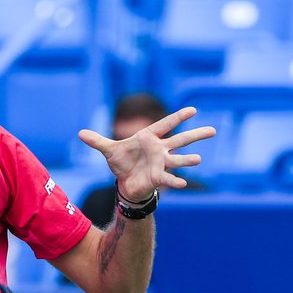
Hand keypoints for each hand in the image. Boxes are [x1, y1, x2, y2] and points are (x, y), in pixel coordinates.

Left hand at [78, 107, 215, 201]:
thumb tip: (79, 132)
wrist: (126, 182)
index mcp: (149, 139)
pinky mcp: (158, 178)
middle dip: (195, 135)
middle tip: (213, 130)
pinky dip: (175, 181)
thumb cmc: (123, 162)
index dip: (178, 118)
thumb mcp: (109, 150)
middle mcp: (159, 150)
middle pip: (180, 141)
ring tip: (199, 159)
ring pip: (178, 160)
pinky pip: (168, 178)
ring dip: (187, 160)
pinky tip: (183, 183)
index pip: (165, 125)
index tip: (193, 109)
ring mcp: (161, 164)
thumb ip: (97, 141)